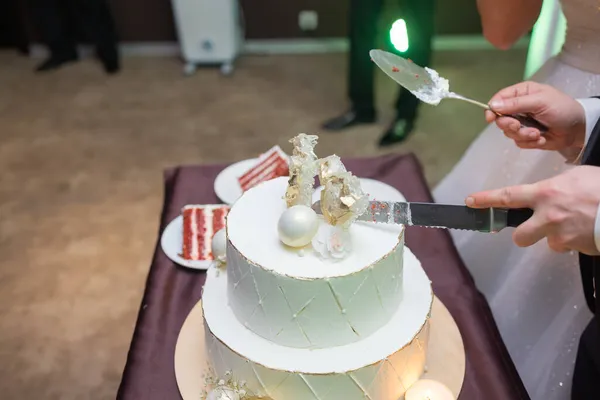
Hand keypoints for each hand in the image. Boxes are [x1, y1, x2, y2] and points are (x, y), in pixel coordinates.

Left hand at [465, 166, 599, 254]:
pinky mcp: (575, 248)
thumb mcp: (576, 176)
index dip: (486, 200)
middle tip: (533, 228)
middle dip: (523, 235)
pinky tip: (587, 230)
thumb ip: (556, 185)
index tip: (470, 202)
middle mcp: (548, 216)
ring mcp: (561, 235)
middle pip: (520, 236)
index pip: (507, 197)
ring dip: (556, 237)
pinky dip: (575, 241)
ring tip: (575, 225)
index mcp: (545, 193)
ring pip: (548, 243)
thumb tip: (549, 192)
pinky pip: (568, 246)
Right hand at [485, 81, 585, 150]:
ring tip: (537, 133)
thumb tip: (493, 106)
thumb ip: (516, 104)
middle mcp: (519, 108)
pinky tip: (541, 139)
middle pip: (500, 119)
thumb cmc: (562, 109)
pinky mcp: (526, 136)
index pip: (499, 99)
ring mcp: (522, 123)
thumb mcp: (540, 102)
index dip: (492, 109)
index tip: (491, 118)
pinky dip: (530, 142)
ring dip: (523, 135)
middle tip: (519, 126)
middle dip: (510, 125)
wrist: (578, 129)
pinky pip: (518, 142)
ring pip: (508, 133)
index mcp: (522, 93)